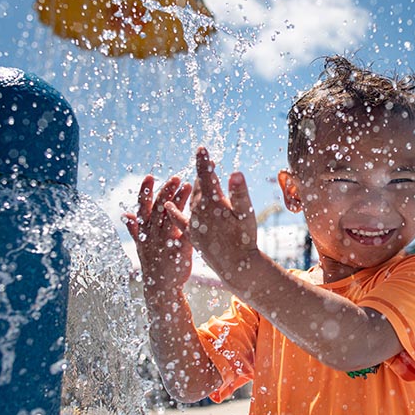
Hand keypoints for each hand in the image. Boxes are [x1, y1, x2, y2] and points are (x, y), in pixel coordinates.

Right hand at [124, 175, 192, 290]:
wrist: (161, 287)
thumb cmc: (154, 263)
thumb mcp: (142, 246)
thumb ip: (136, 229)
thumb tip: (125, 214)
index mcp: (143, 232)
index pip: (142, 207)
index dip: (145, 191)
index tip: (150, 176)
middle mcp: (152, 236)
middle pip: (157, 209)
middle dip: (166, 191)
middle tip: (176, 177)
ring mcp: (164, 245)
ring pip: (170, 218)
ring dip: (178, 201)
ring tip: (189, 186)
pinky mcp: (178, 253)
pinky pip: (184, 235)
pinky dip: (189, 223)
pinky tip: (198, 211)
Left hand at [165, 147, 258, 286]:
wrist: (236, 266)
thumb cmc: (245, 238)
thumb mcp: (246, 214)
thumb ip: (239, 192)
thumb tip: (235, 172)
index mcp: (213, 202)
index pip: (207, 175)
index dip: (204, 161)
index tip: (201, 148)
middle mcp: (199, 211)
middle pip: (199, 187)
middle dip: (203, 174)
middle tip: (207, 163)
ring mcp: (194, 223)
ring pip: (191, 201)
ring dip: (194, 190)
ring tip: (198, 181)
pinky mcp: (192, 235)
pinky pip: (179, 220)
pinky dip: (174, 211)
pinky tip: (168, 206)